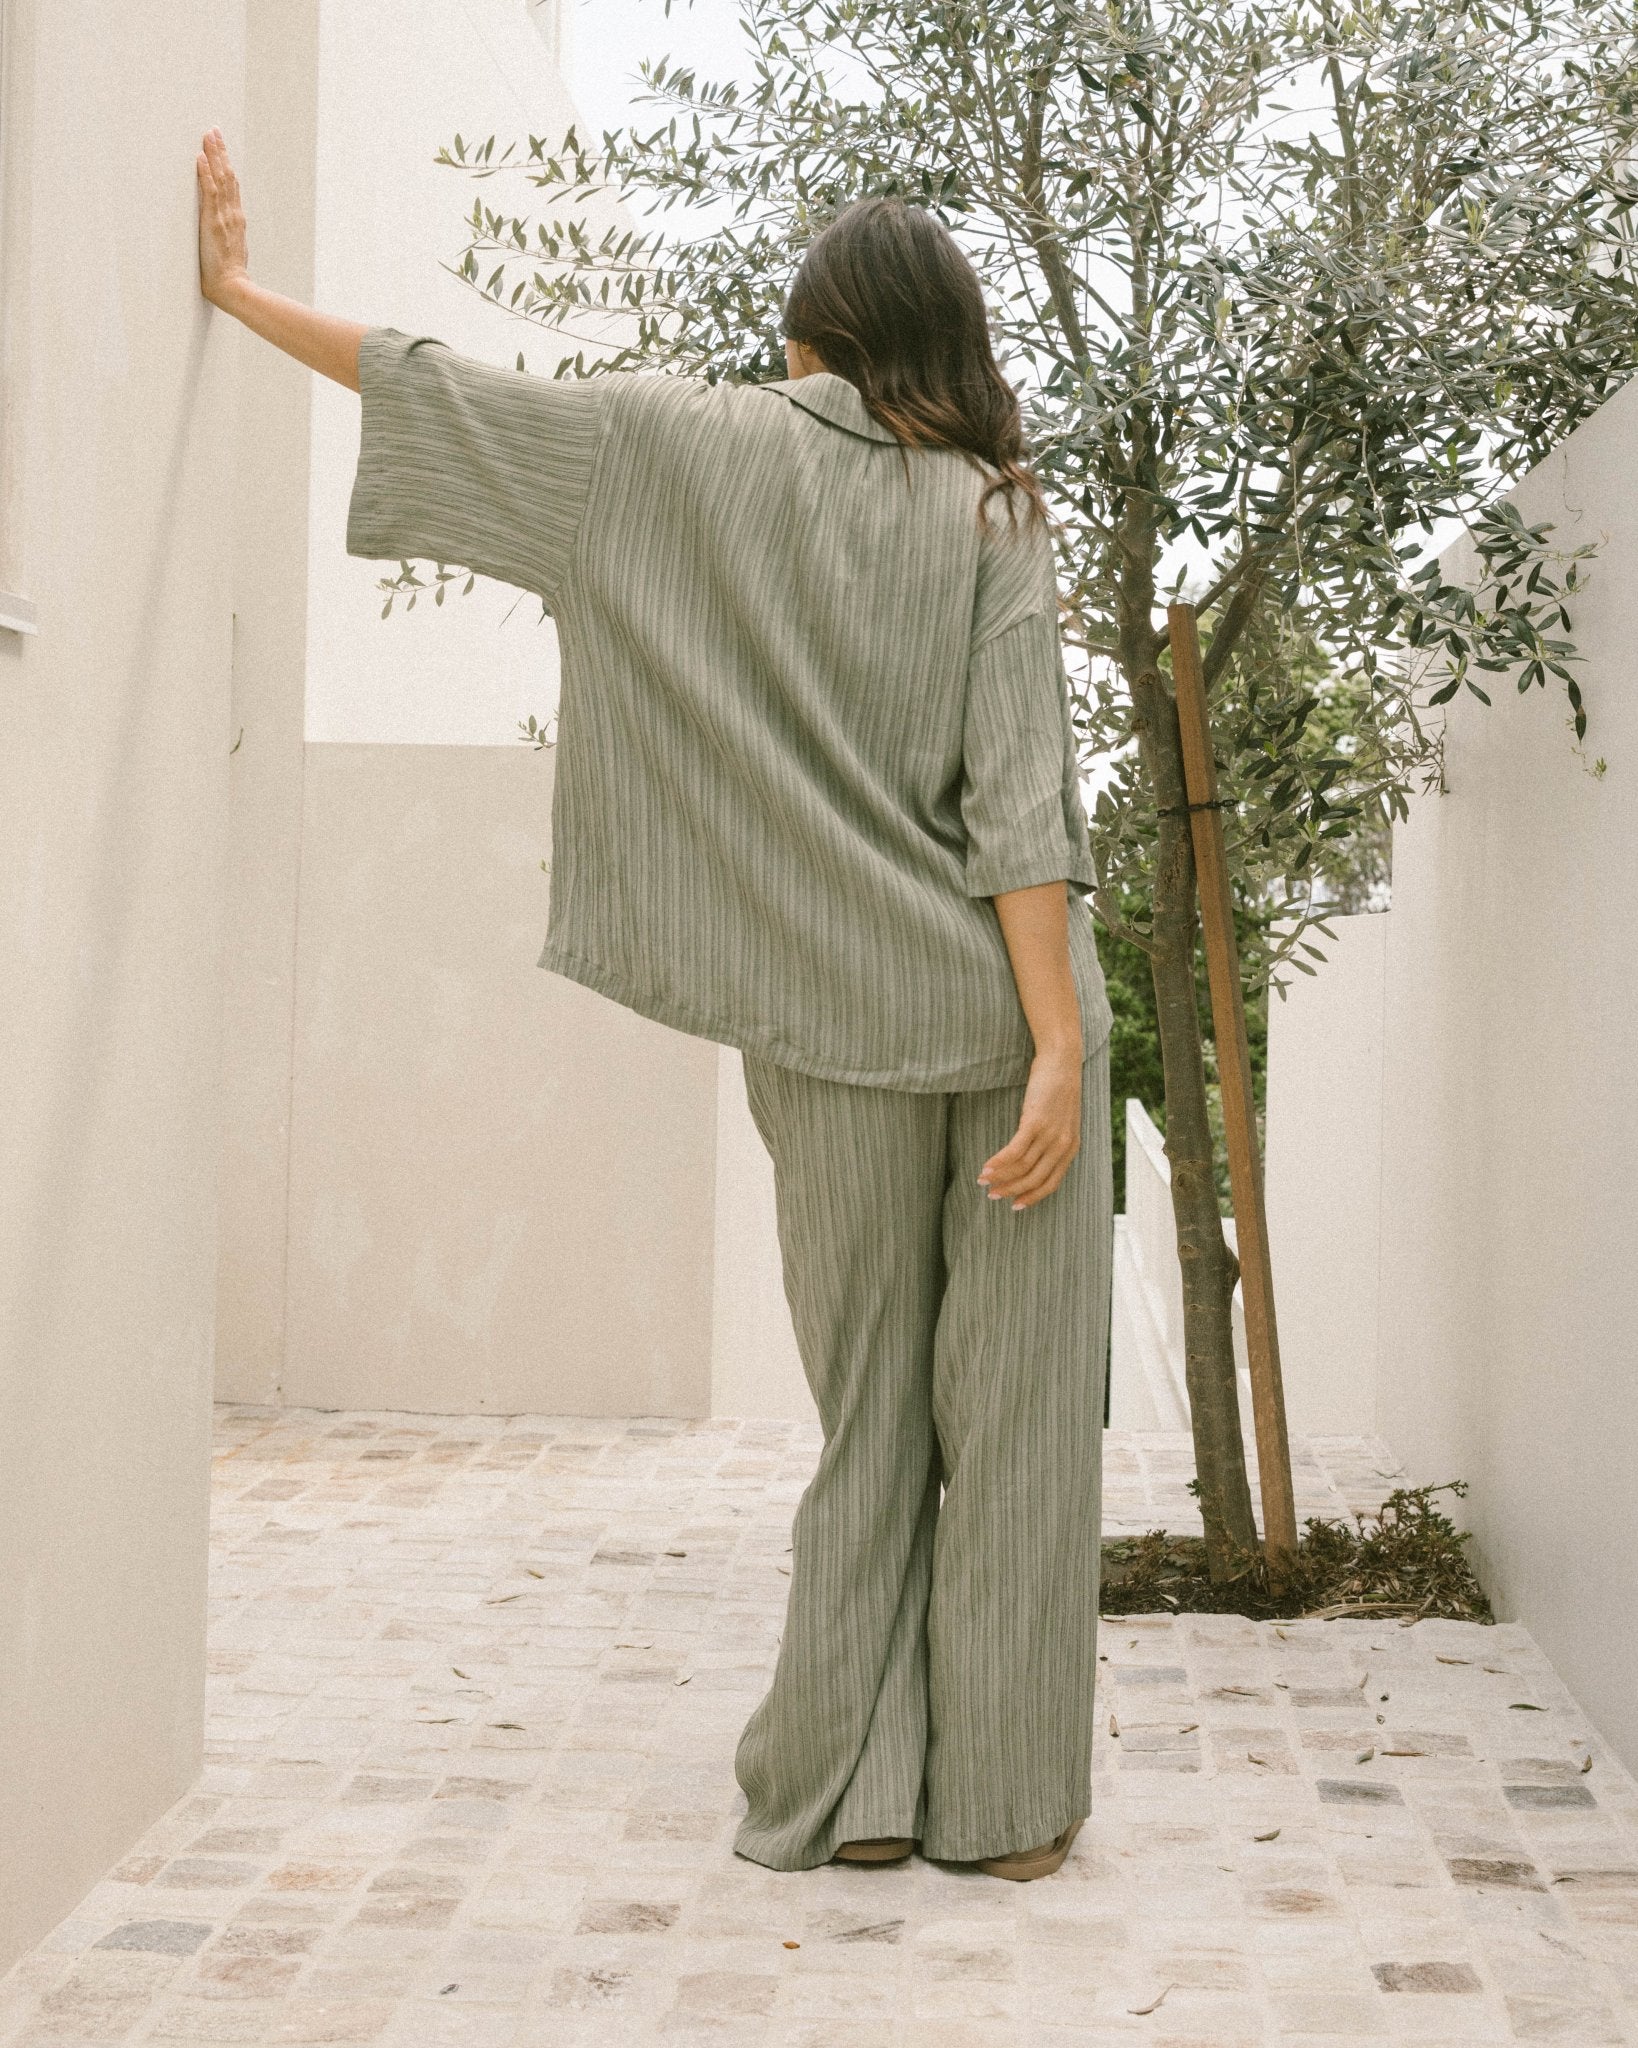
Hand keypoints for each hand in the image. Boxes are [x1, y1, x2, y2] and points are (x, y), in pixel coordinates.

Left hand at [196, 127, 248, 308]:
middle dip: (220, 152)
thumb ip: (229, 238)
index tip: (220, 147)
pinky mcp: (213, 222)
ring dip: (213, 155)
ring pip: (221, 179)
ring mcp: (224, 217)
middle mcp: (233, 214)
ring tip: (208, 136)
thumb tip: (226, 234)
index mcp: (236, 221)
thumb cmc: (230, 278)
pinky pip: (209, 192)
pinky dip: (205, 173)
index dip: (226, 165)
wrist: (233, 289)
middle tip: (214, 130)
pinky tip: (200, 158)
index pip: (232, 187)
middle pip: (228, 176)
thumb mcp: (233, 253)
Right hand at [977, 1044, 1081, 1211]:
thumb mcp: (1062, 1120)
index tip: (1015, 1205)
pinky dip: (998, 1162)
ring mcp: (1049, 1134)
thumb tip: (1032, 1158)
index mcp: (1071, 1148)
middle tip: (993, 1195)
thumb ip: (1053, 1141)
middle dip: (1011, 1190)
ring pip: (1022, 1168)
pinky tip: (986, 1167)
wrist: (1062, 1061)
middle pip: (1034, 1179)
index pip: (1051, 1183)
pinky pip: (1014, 1152)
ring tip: (983, 1180)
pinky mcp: (1035, 1122)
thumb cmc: (1058, 1088)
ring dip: (1000, 1177)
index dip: (1032, 1197)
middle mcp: (1062, 1145)